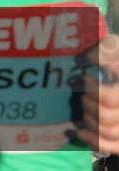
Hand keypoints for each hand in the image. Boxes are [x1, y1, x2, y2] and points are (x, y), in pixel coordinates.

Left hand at [78, 34, 118, 153]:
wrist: (117, 81)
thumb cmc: (117, 60)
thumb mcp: (115, 49)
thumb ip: (106, 51)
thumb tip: (88, 59)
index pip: (110, 98)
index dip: (93, 90)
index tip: (84, 79)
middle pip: (107, 117)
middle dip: (89, 105)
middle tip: (83, 94)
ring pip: (109, 132)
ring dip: (90, 120)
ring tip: (84, 108)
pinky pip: (113, 147)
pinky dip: (94, 140)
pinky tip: (80, 131)